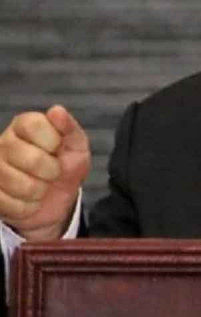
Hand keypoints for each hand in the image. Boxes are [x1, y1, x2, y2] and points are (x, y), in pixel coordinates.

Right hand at [0, 105, 89, 240]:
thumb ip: (68, 127)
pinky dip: (27, 206)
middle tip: (53, 171)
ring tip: (42, 186)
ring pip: (18, 183)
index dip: (52, 141)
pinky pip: (8, 203)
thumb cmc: (66, 165)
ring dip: (39, 191)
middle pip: (29, 157)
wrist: (57, 199)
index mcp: (24, 125)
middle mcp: (3, 143)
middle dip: (50, 170)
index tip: (58, 148)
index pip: (32, 125)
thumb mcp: (76, 145)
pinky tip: (30, 200)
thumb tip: (56, 110)